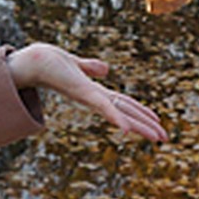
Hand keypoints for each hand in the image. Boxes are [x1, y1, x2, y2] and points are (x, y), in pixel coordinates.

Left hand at [6, 42, 166, 142]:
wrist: (33, 60)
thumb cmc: (50, 61)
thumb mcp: (75, 64)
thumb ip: (91, 67)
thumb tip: (106, 69)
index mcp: (94, 91)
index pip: (122, 103)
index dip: (140, 111)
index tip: (156, 121)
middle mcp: (93, 97)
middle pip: (126, 111)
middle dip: (145, 125)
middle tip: (165, 139)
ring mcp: (88, 96)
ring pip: (120, 113)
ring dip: (139, 126)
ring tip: (157, 137)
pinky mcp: (82, 92)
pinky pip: (103, 106)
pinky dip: (115, 118)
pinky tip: (127, 130)